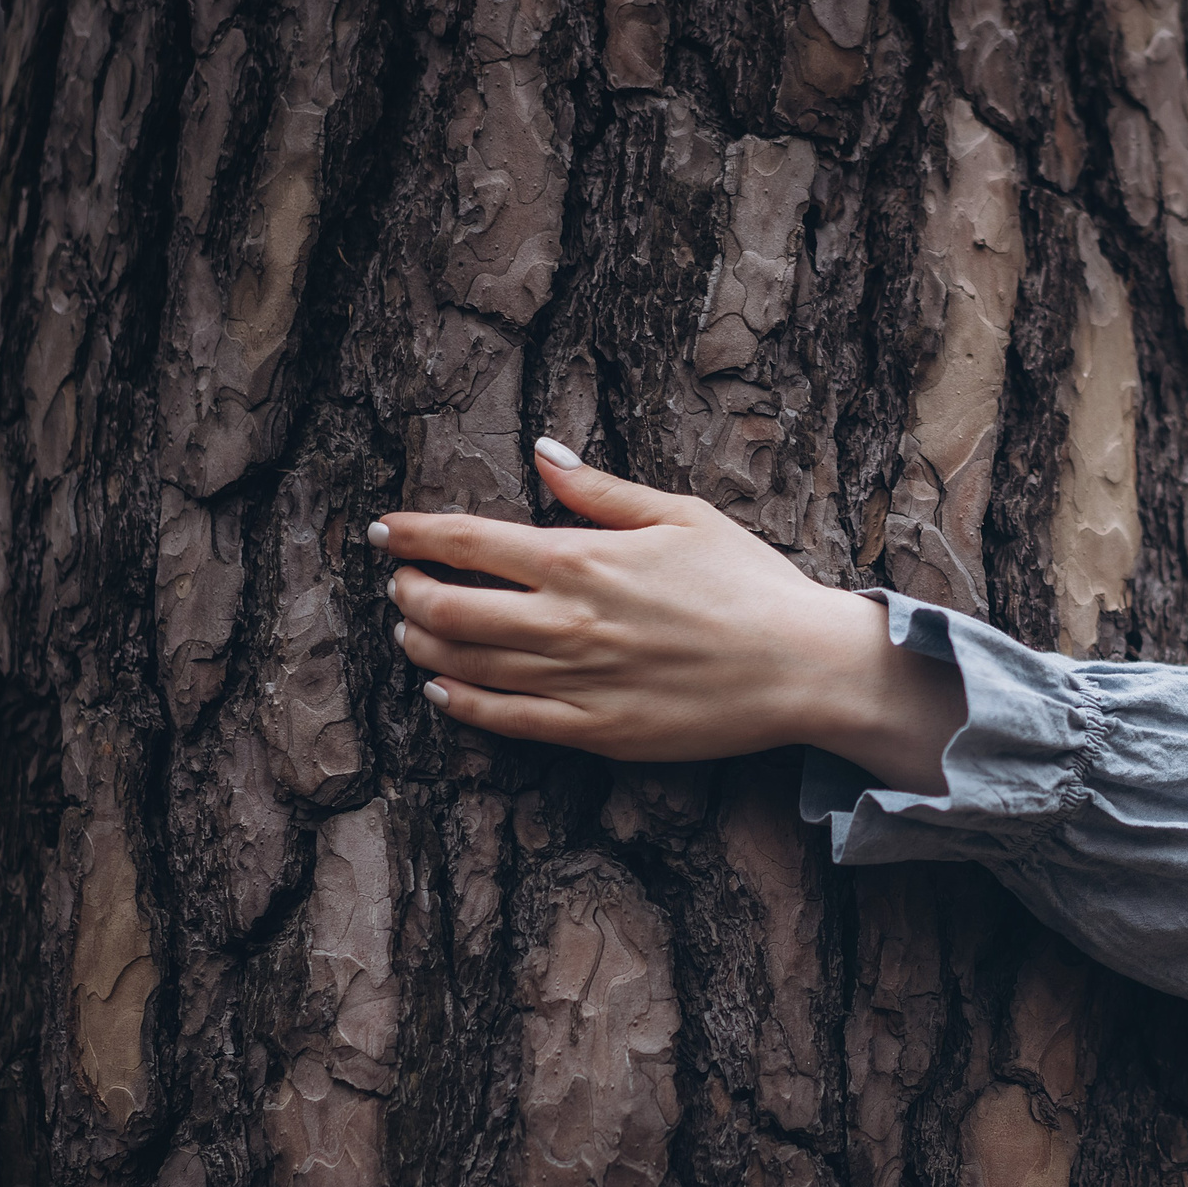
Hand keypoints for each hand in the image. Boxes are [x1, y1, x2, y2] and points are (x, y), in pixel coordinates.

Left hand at [374, 440, 965, 790]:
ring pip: (466, 665)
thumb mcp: (683, 516)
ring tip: (414, 632)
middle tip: (403, 586)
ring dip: (425, 645)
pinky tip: (445, 690)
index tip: (384, 532)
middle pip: (448, 609)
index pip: (468, 541)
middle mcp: (567, 622)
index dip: (413, 535)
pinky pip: (505, 721)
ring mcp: (577, 682)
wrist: (802, 667)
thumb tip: (543, 455)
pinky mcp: (595, 731)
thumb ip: (602, 491)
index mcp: (583, 559)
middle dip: (409, 594)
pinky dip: (462, 703)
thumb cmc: (751, 585)